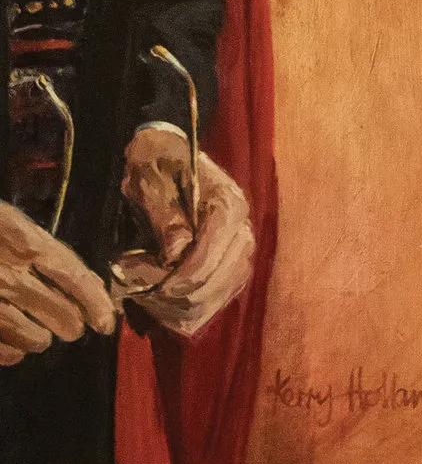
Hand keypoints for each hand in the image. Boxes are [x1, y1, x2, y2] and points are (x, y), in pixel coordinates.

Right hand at [0, 196, 114, 362]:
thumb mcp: (9, 223)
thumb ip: (46, 252)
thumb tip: (90, 285)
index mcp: (22, 241)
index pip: (73, 276)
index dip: (96, 302)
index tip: (107, 321)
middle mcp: (7, 273)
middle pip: (60, 312)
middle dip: (71, 325)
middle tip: (71, 328)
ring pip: (33, 338)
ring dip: (41, 340)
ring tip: (40, 337)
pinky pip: (2, 350)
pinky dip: (11, 353)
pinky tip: (13, 349)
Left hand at [111, 125, 251, 337]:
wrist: (164, 155)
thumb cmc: (154, 164)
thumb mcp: (149, 180)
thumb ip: (164, 215)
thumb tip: (175, 254)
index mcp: (227, 205)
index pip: (212, 254)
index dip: (179, 278)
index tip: (144, 286)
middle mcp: (241, 229)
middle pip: (217, 281)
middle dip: (175, 295)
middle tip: (138, 290)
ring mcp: (239, 249)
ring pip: (218, 296)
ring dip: (180, 305)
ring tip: (147, 295)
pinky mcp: (230, 264)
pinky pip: (218, 299)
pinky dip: (190, 308)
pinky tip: (163, 302)